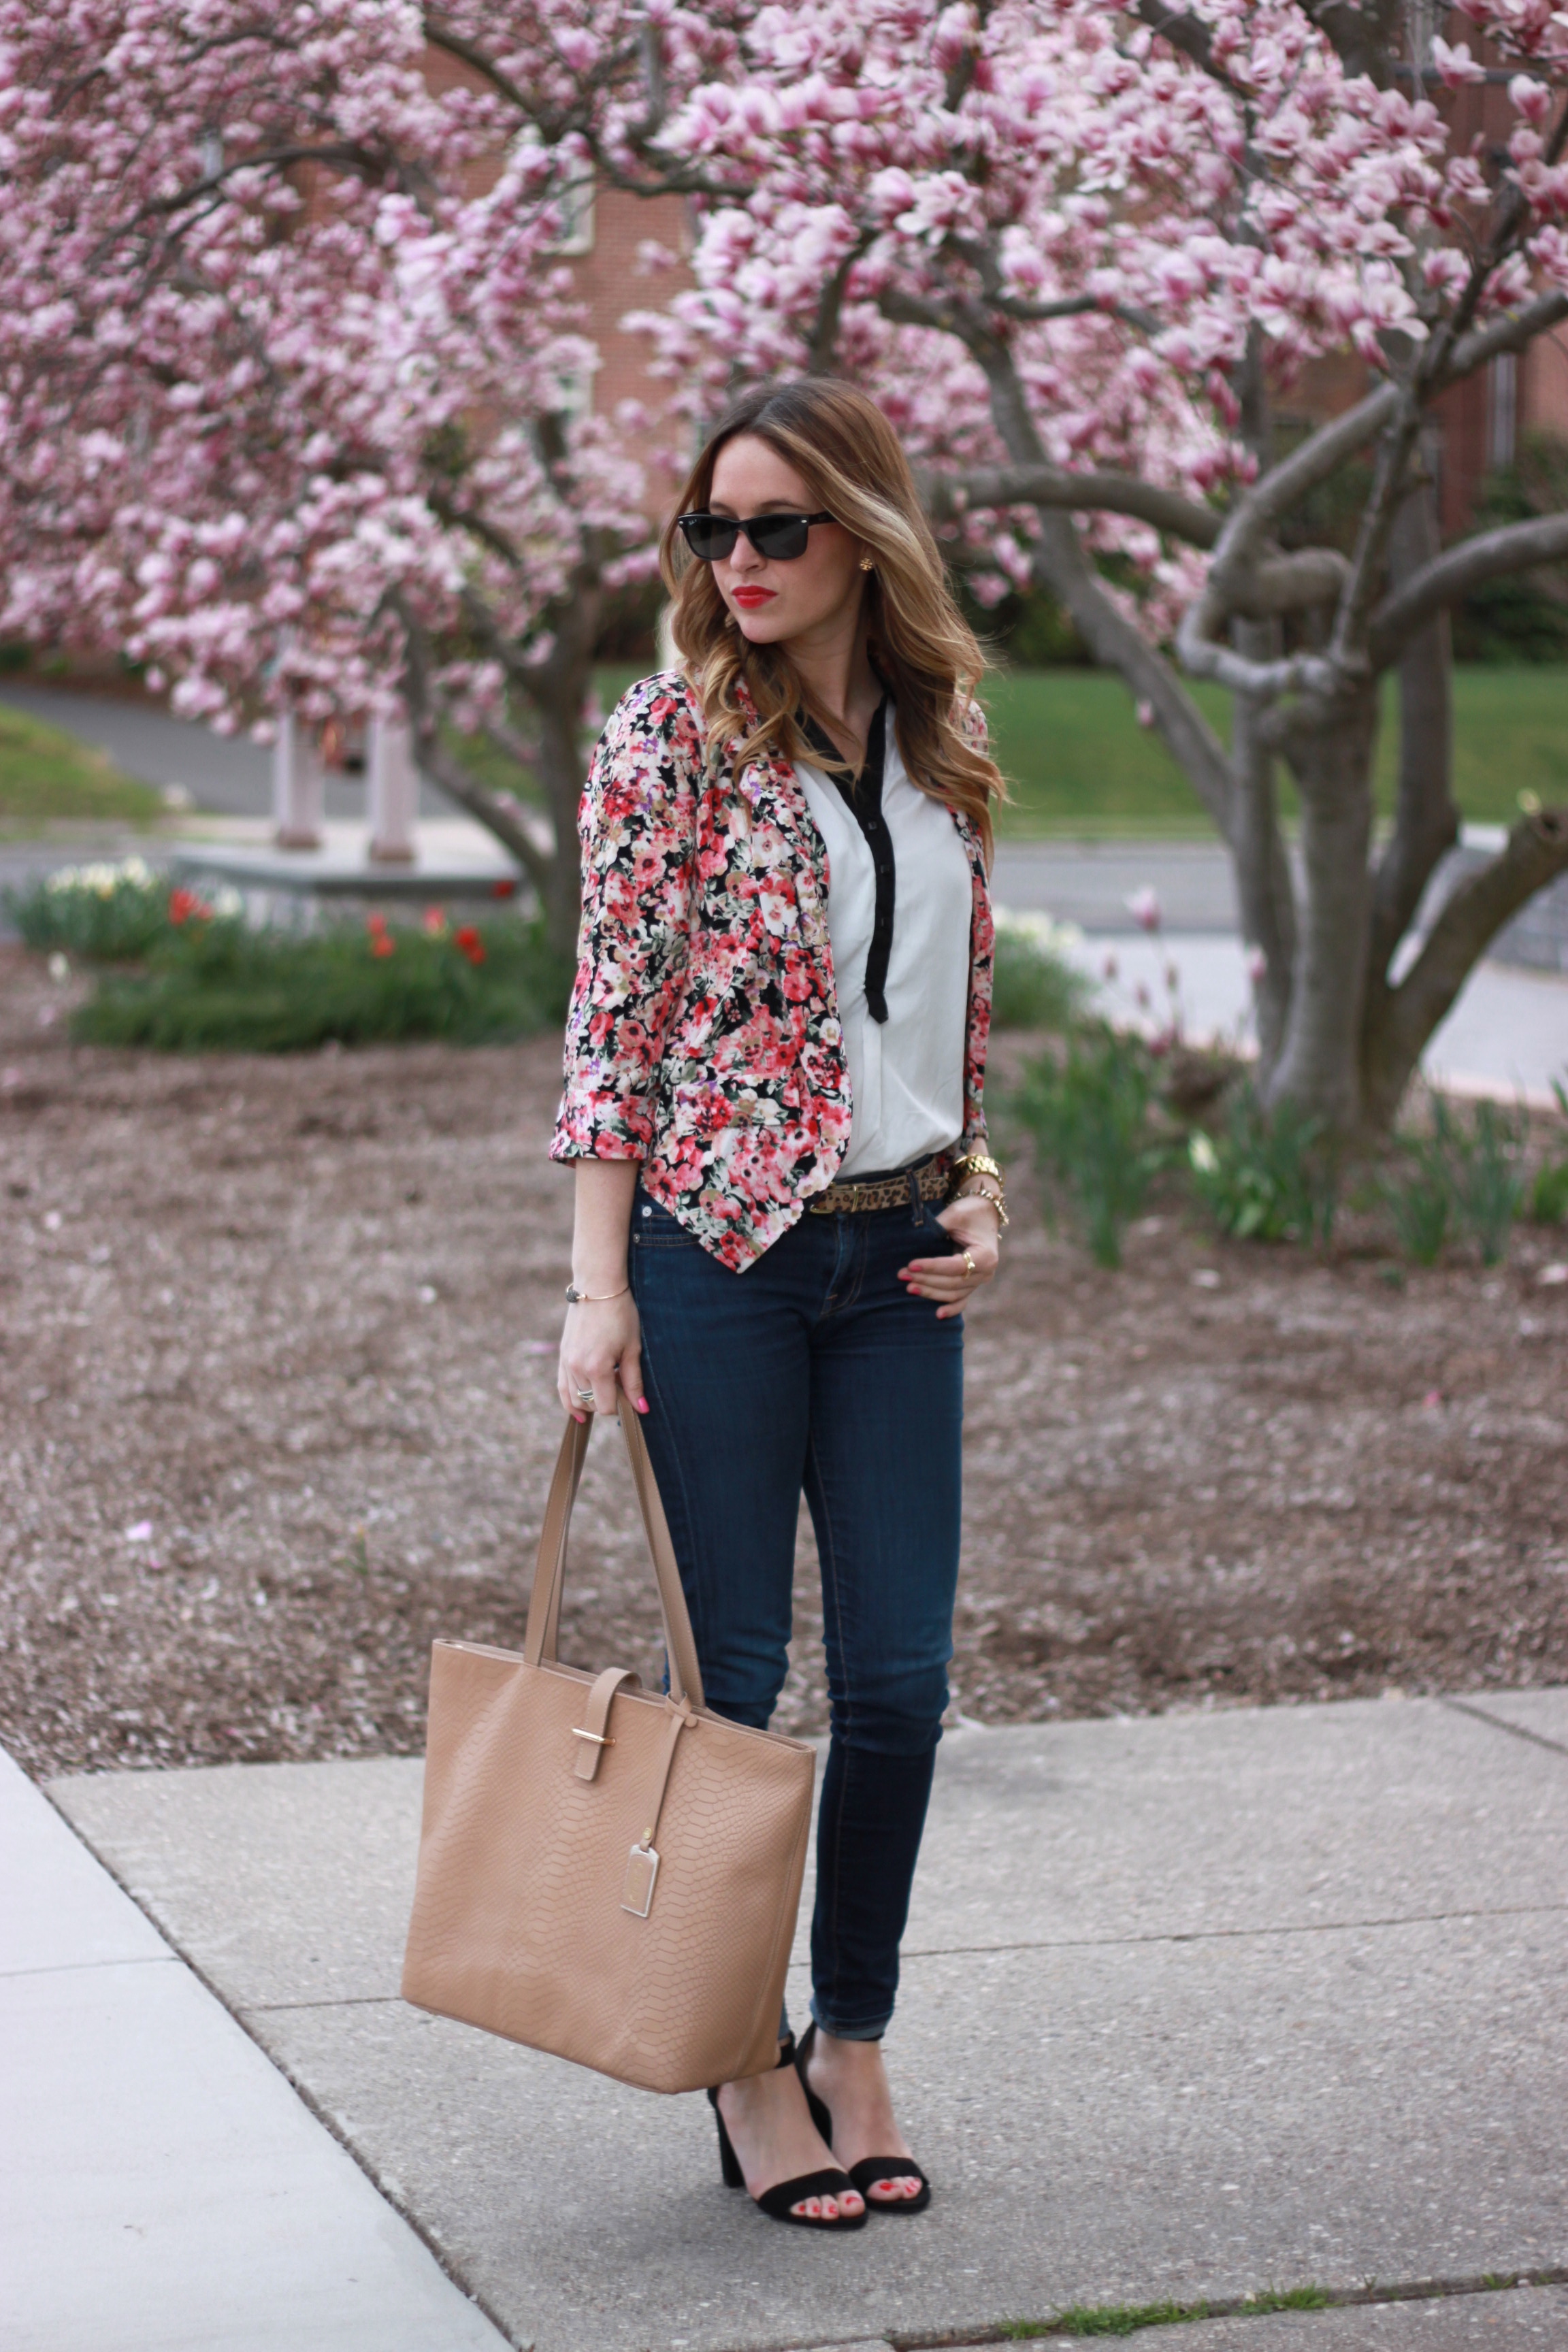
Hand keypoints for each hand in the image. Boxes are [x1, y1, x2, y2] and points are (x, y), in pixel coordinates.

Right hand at [558, 1290, 646, 1422]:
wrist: (597, 1287)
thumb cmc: (620, 1315)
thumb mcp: (632, 1348)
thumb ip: (634, 1381)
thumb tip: (641, 1409)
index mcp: (597, 1368)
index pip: (606, 1406)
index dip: (621, 1405)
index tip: (630, 1393)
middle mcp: (577, 1368)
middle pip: (590, 1403)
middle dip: (606, 1402)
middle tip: (621, 1387)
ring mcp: (566, 1362)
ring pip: (574, 1399)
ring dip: (590, 1402)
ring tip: (605, 1394)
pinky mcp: (561, 1355)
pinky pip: (561, 1387)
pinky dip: (570, 1400)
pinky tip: (580, 1412)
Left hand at [897, 1192, 1000, 1319]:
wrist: (984, 1215)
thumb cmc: (969, 1213)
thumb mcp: (955, 1214)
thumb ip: (937, 1227)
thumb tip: (911, 1236)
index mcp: (985, 1255)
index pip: (955, 1266)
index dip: (932, 1267)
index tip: (911, 1265)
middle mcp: (986, 1272)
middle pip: (952, 1283)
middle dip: (926, 1280)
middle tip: (902, 1275)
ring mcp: (980, 1281)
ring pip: (953, 1293)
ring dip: (930, 1292)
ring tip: (908, 1287)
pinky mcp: (973, 1285)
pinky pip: (961, 1300)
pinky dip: (951, 1309)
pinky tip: (937, 1315)